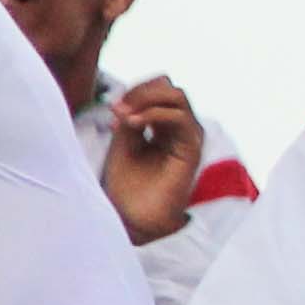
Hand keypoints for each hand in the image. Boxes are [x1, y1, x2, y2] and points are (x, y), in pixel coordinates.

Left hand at [100, 76, 208, 243]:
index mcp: (163, 125)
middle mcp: (179, 127)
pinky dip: (155, 113)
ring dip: (146, 99)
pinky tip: (134, 123)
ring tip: (125, 116)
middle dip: (140, 91)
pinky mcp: (192, 148)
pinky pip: (180, 117)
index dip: (136, 90)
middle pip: (169, 87)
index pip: (158, 89)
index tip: (113, 107)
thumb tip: (126, 98)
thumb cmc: (127, 184)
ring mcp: (188, 135)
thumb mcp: (122, 142)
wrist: (134, 218)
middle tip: (118, 107)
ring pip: (177, 95)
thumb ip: (128, 117)